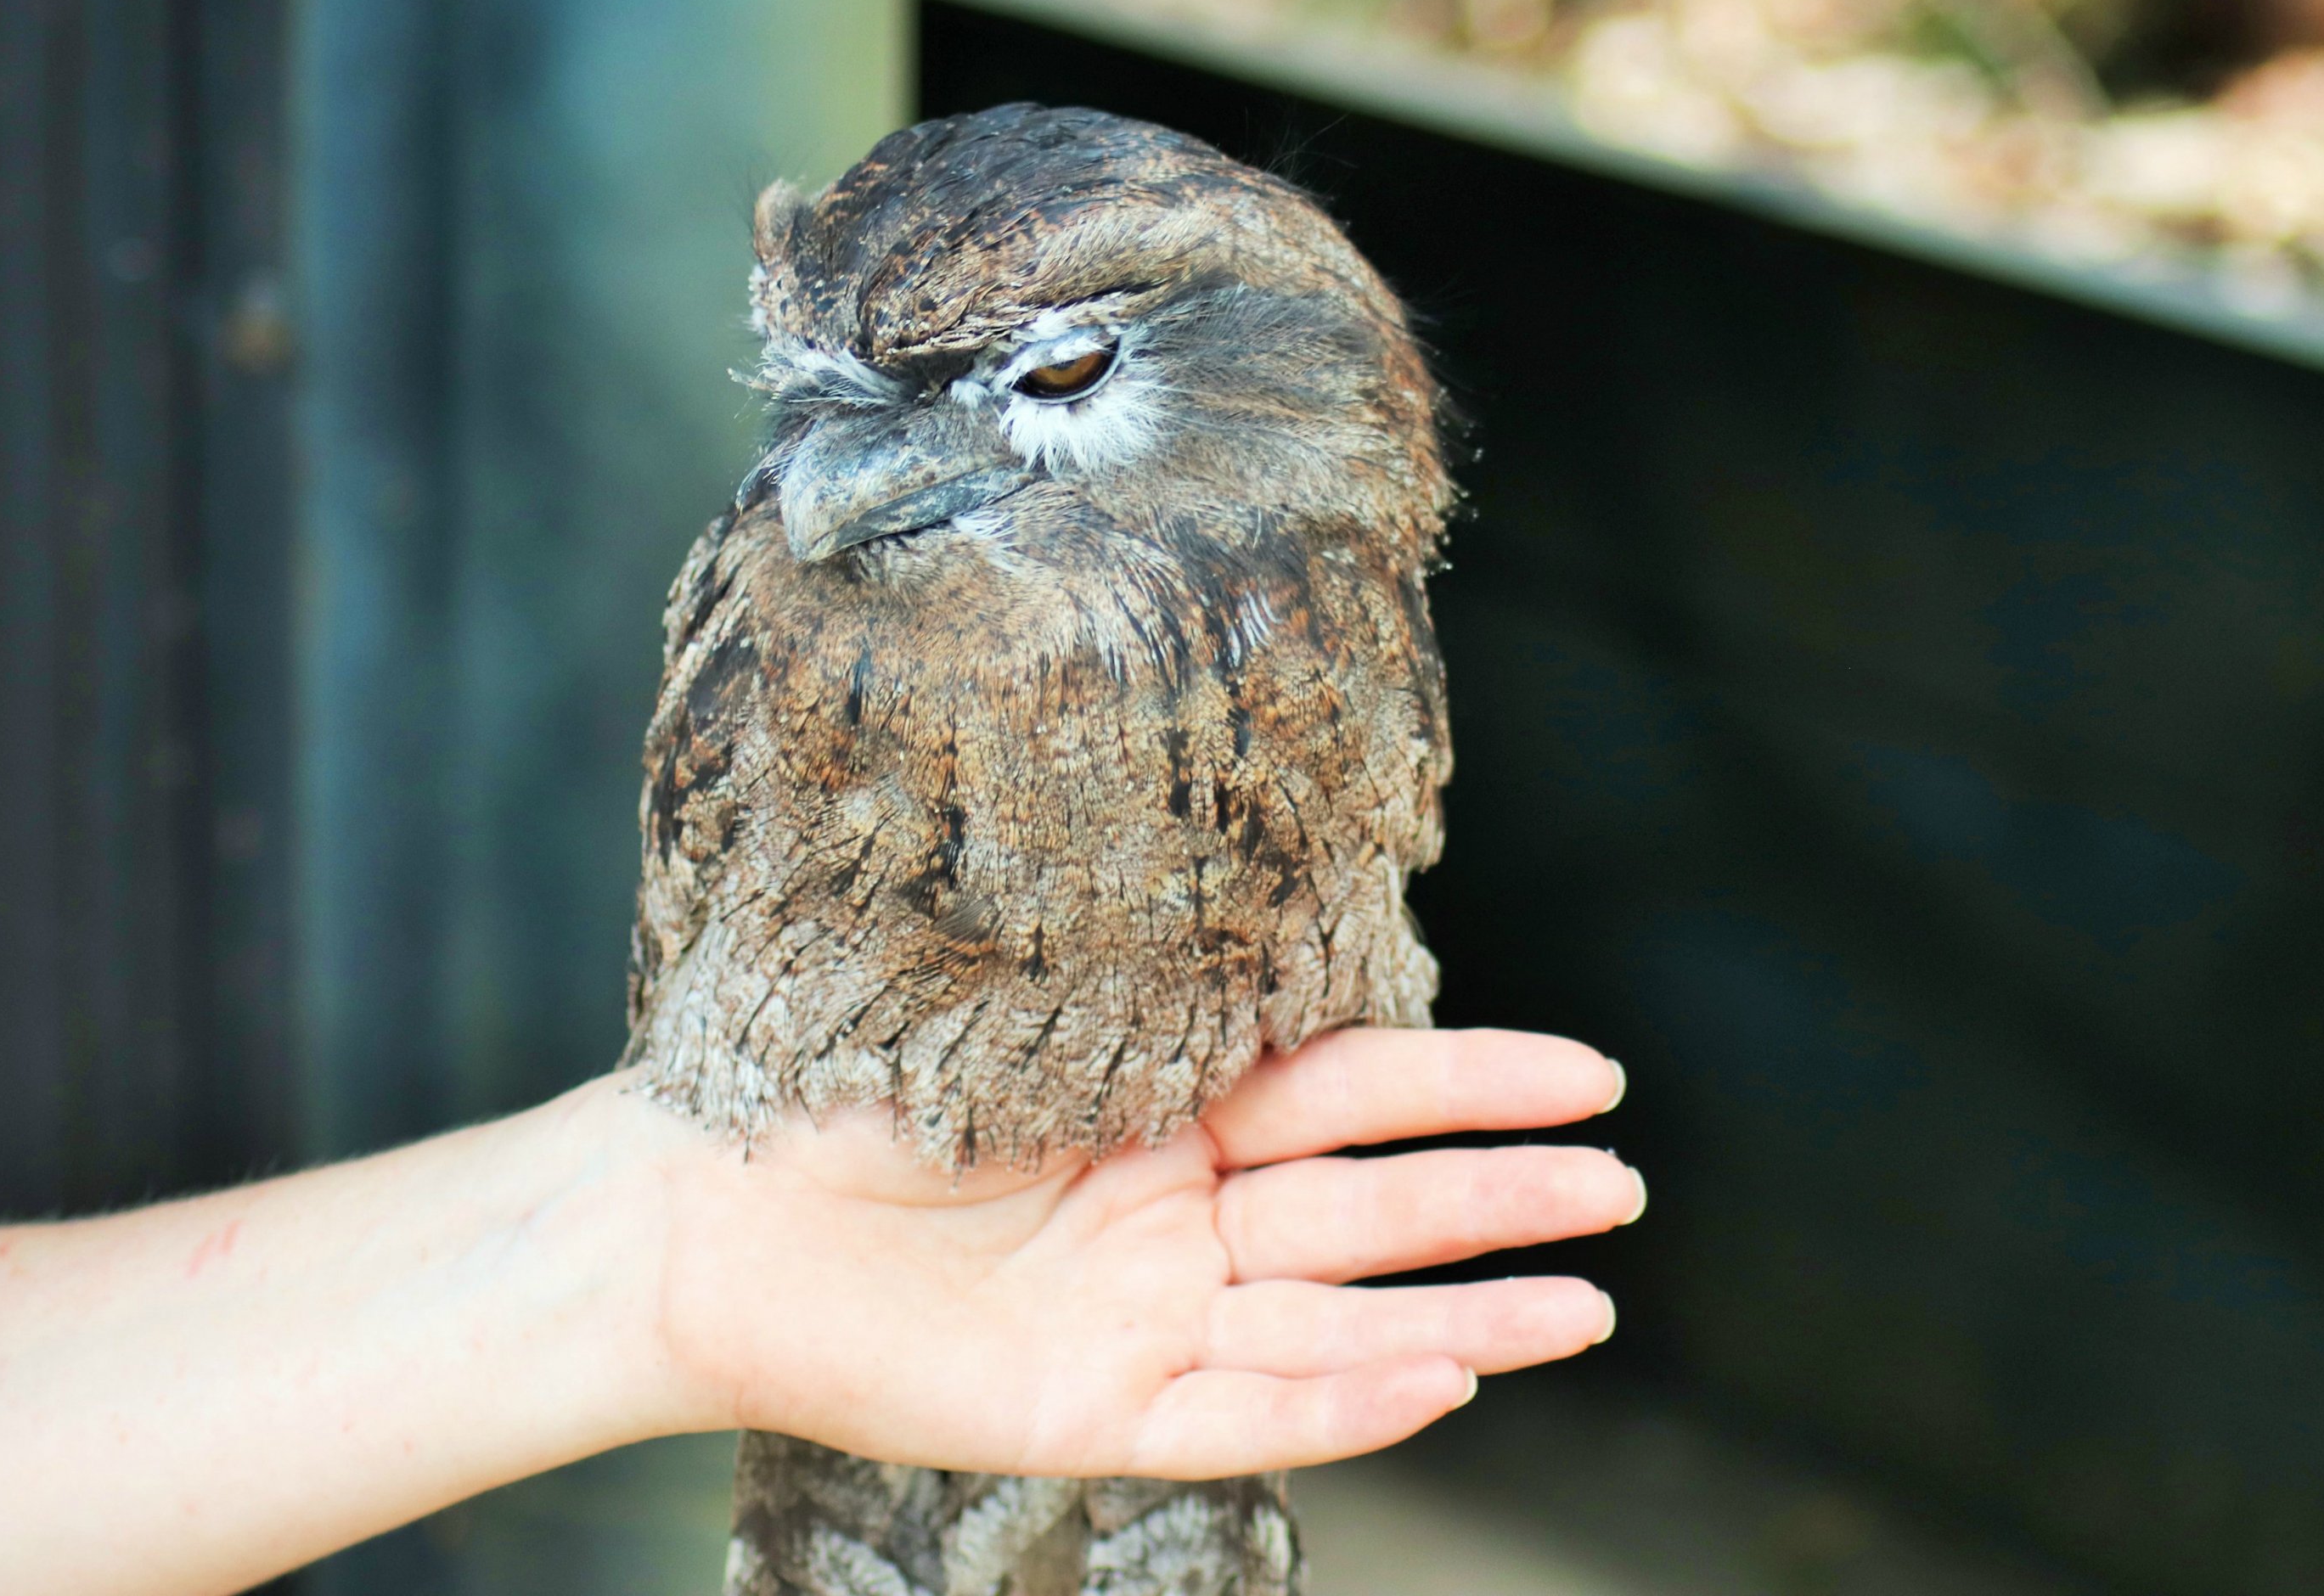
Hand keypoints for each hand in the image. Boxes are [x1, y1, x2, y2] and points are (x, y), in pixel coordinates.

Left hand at [640, 1027, 1640, 1478]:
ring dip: (1466, 1318)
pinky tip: (1441, 1377)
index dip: (1474, 1079)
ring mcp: (1142, 1314)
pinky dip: (1343, 1403)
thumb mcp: (1008, 1006)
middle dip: (1503, 1194)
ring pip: (1338, 1322)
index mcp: (1164, 1100)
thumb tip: (1280, 907)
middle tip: (1624, 1186)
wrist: (699, 1203)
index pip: (1354, 1087)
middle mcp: (1174, 1211)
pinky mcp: (1091, 1407)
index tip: (1590, 1069)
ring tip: (1588, 1311)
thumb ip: (1144, 987)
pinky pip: (1243, 1415)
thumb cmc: (839, 1075)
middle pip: (1373, 1206)